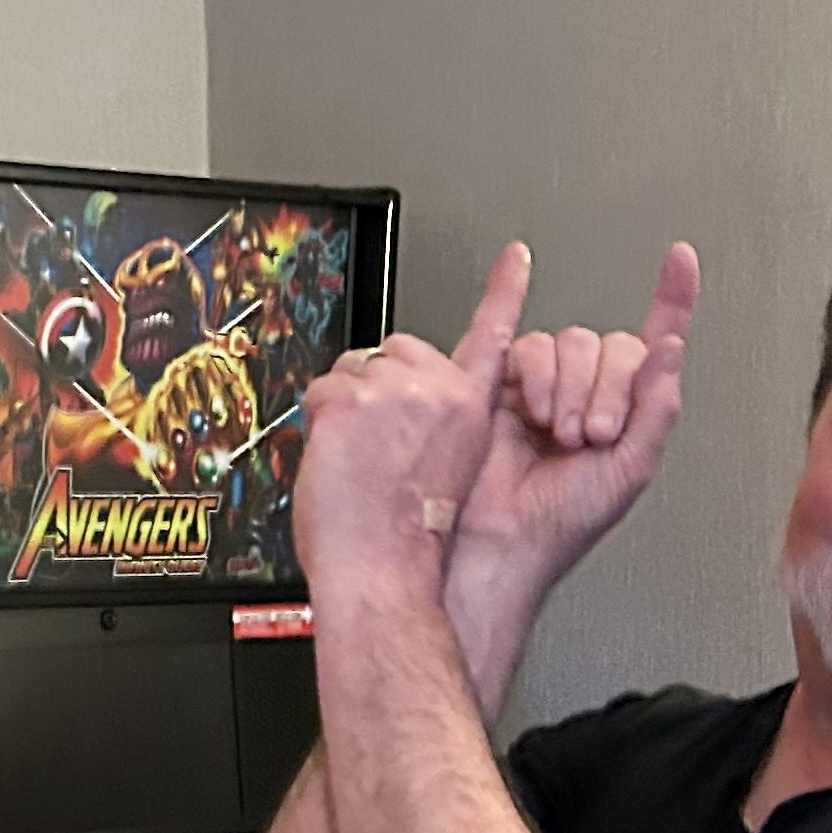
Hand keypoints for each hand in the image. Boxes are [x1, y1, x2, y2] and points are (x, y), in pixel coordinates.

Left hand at [291, 242, 538, 601]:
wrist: (385, 574)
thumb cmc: (408, 547)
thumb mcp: (449, 477)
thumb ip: (434, 430)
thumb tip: (398, 414)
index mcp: (470, 410)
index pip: (491, 336)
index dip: (505, 291)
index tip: (516, 258)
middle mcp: (436, 392)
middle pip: (392, 353)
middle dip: (376, 390)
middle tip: (375, 448)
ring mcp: (393, 393)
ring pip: (350, 374)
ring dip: (344, 414)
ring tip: (359, 465)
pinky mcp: (351, 402)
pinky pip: (318, 395)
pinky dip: (316, 428)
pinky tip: (337, 462)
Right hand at [459, 241, 698, 598]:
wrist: (500, 543)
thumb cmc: (562, 526)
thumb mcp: (630, 471)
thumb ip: (656, 408)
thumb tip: (670, 348)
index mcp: (628, 411)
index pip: (655, 341)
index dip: (671, 298)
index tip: (680, 260)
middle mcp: (589, 392)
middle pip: (609, 344)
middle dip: (604, 391)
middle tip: (590, 437)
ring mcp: (547, 385)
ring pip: (569, 342)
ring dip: (568, 390)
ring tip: (559, 436)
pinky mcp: (504, 380)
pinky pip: (529, 347)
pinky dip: (536, 376)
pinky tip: (534, 412)